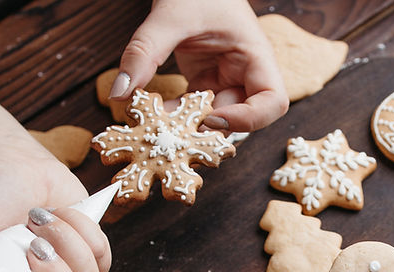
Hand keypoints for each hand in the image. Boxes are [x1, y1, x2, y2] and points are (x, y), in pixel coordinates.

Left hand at [112, 0, 287, 131]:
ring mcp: (225, 80)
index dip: (250, 119)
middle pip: (243, 118)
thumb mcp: (170, 16)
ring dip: (189, 126)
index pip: (273, 101)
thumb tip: (119, 92)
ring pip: (215, 118)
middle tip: (175, 132)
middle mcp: (245, 73)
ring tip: (158, 125)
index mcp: (256, 56)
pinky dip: (175, 116)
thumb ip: (145, 52)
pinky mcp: (204, 82)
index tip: (212, 118)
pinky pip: (194, 110)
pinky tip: (152, 114)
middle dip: (210, 128)